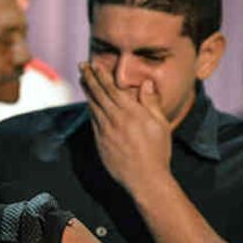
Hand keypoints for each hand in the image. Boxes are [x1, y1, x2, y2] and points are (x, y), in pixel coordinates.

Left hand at [80, 61, 171, 196]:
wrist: (145, 178)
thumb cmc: (158, 150)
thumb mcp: (160, 123)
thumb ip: (151, 102)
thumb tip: (145, 83)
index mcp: (130, 112)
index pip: (112, 88)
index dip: (101, 75)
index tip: (94, 64)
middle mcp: (114, 119)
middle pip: (98, 94)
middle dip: (89, 78)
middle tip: (82, 65)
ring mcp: (105, 132)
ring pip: (93, 106)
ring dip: (87, 91)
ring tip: (83, 79)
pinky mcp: (101, 143)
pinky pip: (93, 121)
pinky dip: (90, 109)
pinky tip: (89, 104)